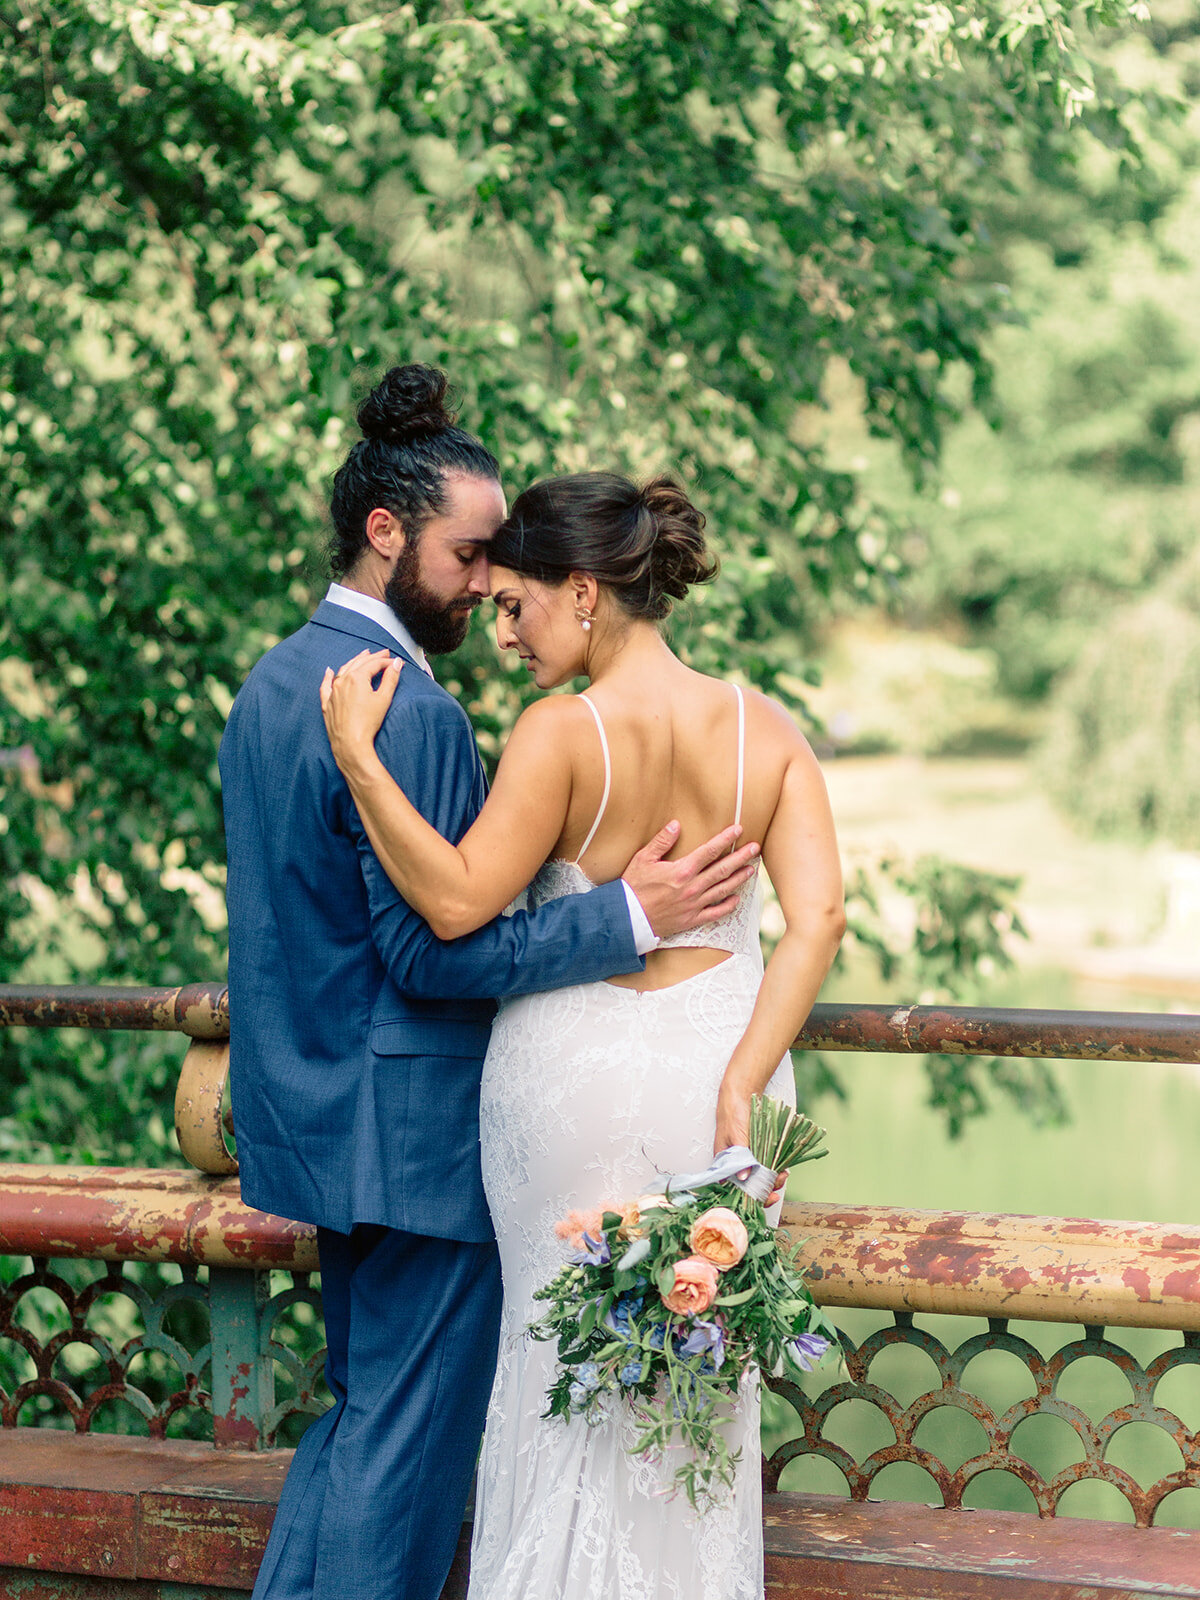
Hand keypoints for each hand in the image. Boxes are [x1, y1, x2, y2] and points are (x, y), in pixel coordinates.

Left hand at [320, 649, 401, 770]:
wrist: (350, 744)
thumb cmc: (367, 723)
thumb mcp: (384, 699)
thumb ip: (391, 679)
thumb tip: (396, 663)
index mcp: (357, 678)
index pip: (374, 664)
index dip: (386, 662)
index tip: (395, 662)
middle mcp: (342, 681)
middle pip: (359, 663)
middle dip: (372, 657)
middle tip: (383, 653)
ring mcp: (333, 692)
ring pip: (343, 670)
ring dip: (354, 661)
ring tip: (363, 655)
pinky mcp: (327, 703)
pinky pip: (325, 685)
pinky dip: (328, 676)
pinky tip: (329, 671)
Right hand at [621, 821, 758, 940]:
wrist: (627, 918)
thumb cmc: (633, 887)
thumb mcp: (643, 859)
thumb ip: (661, 841)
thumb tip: (677, 824)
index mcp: (682, 870)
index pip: (709, 851)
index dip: (725, 839)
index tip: (738, 830)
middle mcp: (692, 887)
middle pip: (722, 869)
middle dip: (741, 857)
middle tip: (756, 848)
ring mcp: (694, 905)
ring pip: (723, 890)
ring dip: (739, 879)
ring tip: (752, 870)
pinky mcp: (691, 919)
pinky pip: (715, 913)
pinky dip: (728, 906)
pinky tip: (737, 899)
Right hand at [714, 1089, 786, 1205]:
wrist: (740, 1097)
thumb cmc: (732, 1115)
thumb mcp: (735, 1135)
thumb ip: (740, 1156)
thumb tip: (743, 1176)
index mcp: (725, 1165)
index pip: (738, 1190)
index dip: (754, 1197)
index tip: (769, 1197)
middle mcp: (736, 1167)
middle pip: (751, 1188)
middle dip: (766, 1190)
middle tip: (779, 1187)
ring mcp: (747, 1161)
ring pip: (760, 1180)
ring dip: (773, 1181)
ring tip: (783, 1175)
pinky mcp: (757, 1154)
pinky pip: (766, 1168)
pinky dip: (775, 1171)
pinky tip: (783, 1169)